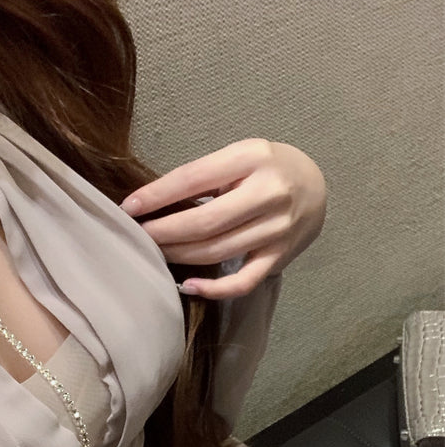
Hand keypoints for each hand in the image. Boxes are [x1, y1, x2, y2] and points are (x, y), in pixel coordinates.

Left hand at [120, 139, 326, 299]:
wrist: (317, 187)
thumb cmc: (267, 170)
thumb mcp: (239, 157)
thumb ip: (205, 176)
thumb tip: (153, 202)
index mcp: (252, 158)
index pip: (194, 179)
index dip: (157, 196)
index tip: (129, 208)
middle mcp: (268, 194)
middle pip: (204, 222)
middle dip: (163, 232)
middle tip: (138, 236)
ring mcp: (276, 230)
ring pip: (216, 252)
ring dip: (178, 255)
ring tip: (155, 253)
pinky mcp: (279, 258)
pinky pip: (242, 282)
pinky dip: (213, 289)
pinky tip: (188, 286)